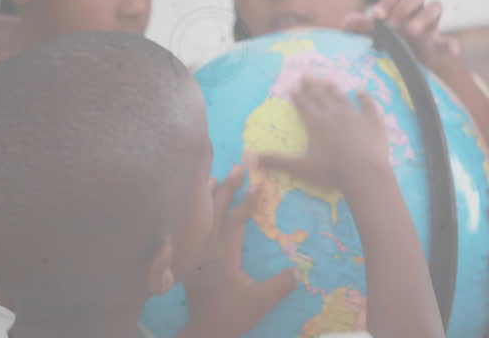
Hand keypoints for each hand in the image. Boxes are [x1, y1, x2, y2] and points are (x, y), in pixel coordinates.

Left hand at [182, 166, 296, 337]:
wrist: (203, 331)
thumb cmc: (230, 315)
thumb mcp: (260, 302)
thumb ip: (279, 285)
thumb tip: (299, 269)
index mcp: (224, 254)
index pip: (236, 219)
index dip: (248, 201)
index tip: (259, 184)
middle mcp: (207, 249)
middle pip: (215, 211)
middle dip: (227, 188)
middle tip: (237, 168)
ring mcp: (195, 254)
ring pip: (199, 218)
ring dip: (206, 197)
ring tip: (211, 178)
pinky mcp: (188, 262)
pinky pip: (190, 231)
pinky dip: (193, 216)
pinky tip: (195, 211)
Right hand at [255, 77, 389, 195]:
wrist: (365, 174)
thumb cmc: (331, 171)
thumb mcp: (299, 168)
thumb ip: (275, 162)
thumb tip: (248, 157)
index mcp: (316, 123)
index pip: (304, 105)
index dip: (298, 95)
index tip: (294, 85)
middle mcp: (333, 114)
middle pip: (320, 97)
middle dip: (312, 86)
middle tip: (307, 75)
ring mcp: (355, 116)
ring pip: (341, 98)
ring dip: (333, 88)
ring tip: (327, 79)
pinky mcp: (372, 121)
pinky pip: (368, 105)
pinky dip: (364, 97)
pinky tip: (361, 91)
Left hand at [345, 0, 461, 73]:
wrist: (399, 70)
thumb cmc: (382, 46)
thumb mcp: (369, 37)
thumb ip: (359, 28)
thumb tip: (347, 21)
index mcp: (397, 7)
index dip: (386, 3)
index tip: (377, 16)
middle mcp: (415, 11)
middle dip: (405, 6)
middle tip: (395, 24)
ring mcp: (430, 26)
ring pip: (435, 7)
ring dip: (424, 17)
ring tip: (412, 31)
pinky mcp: (439, 46)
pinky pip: (450, 40)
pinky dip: (452, 44)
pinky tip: (451, 51)